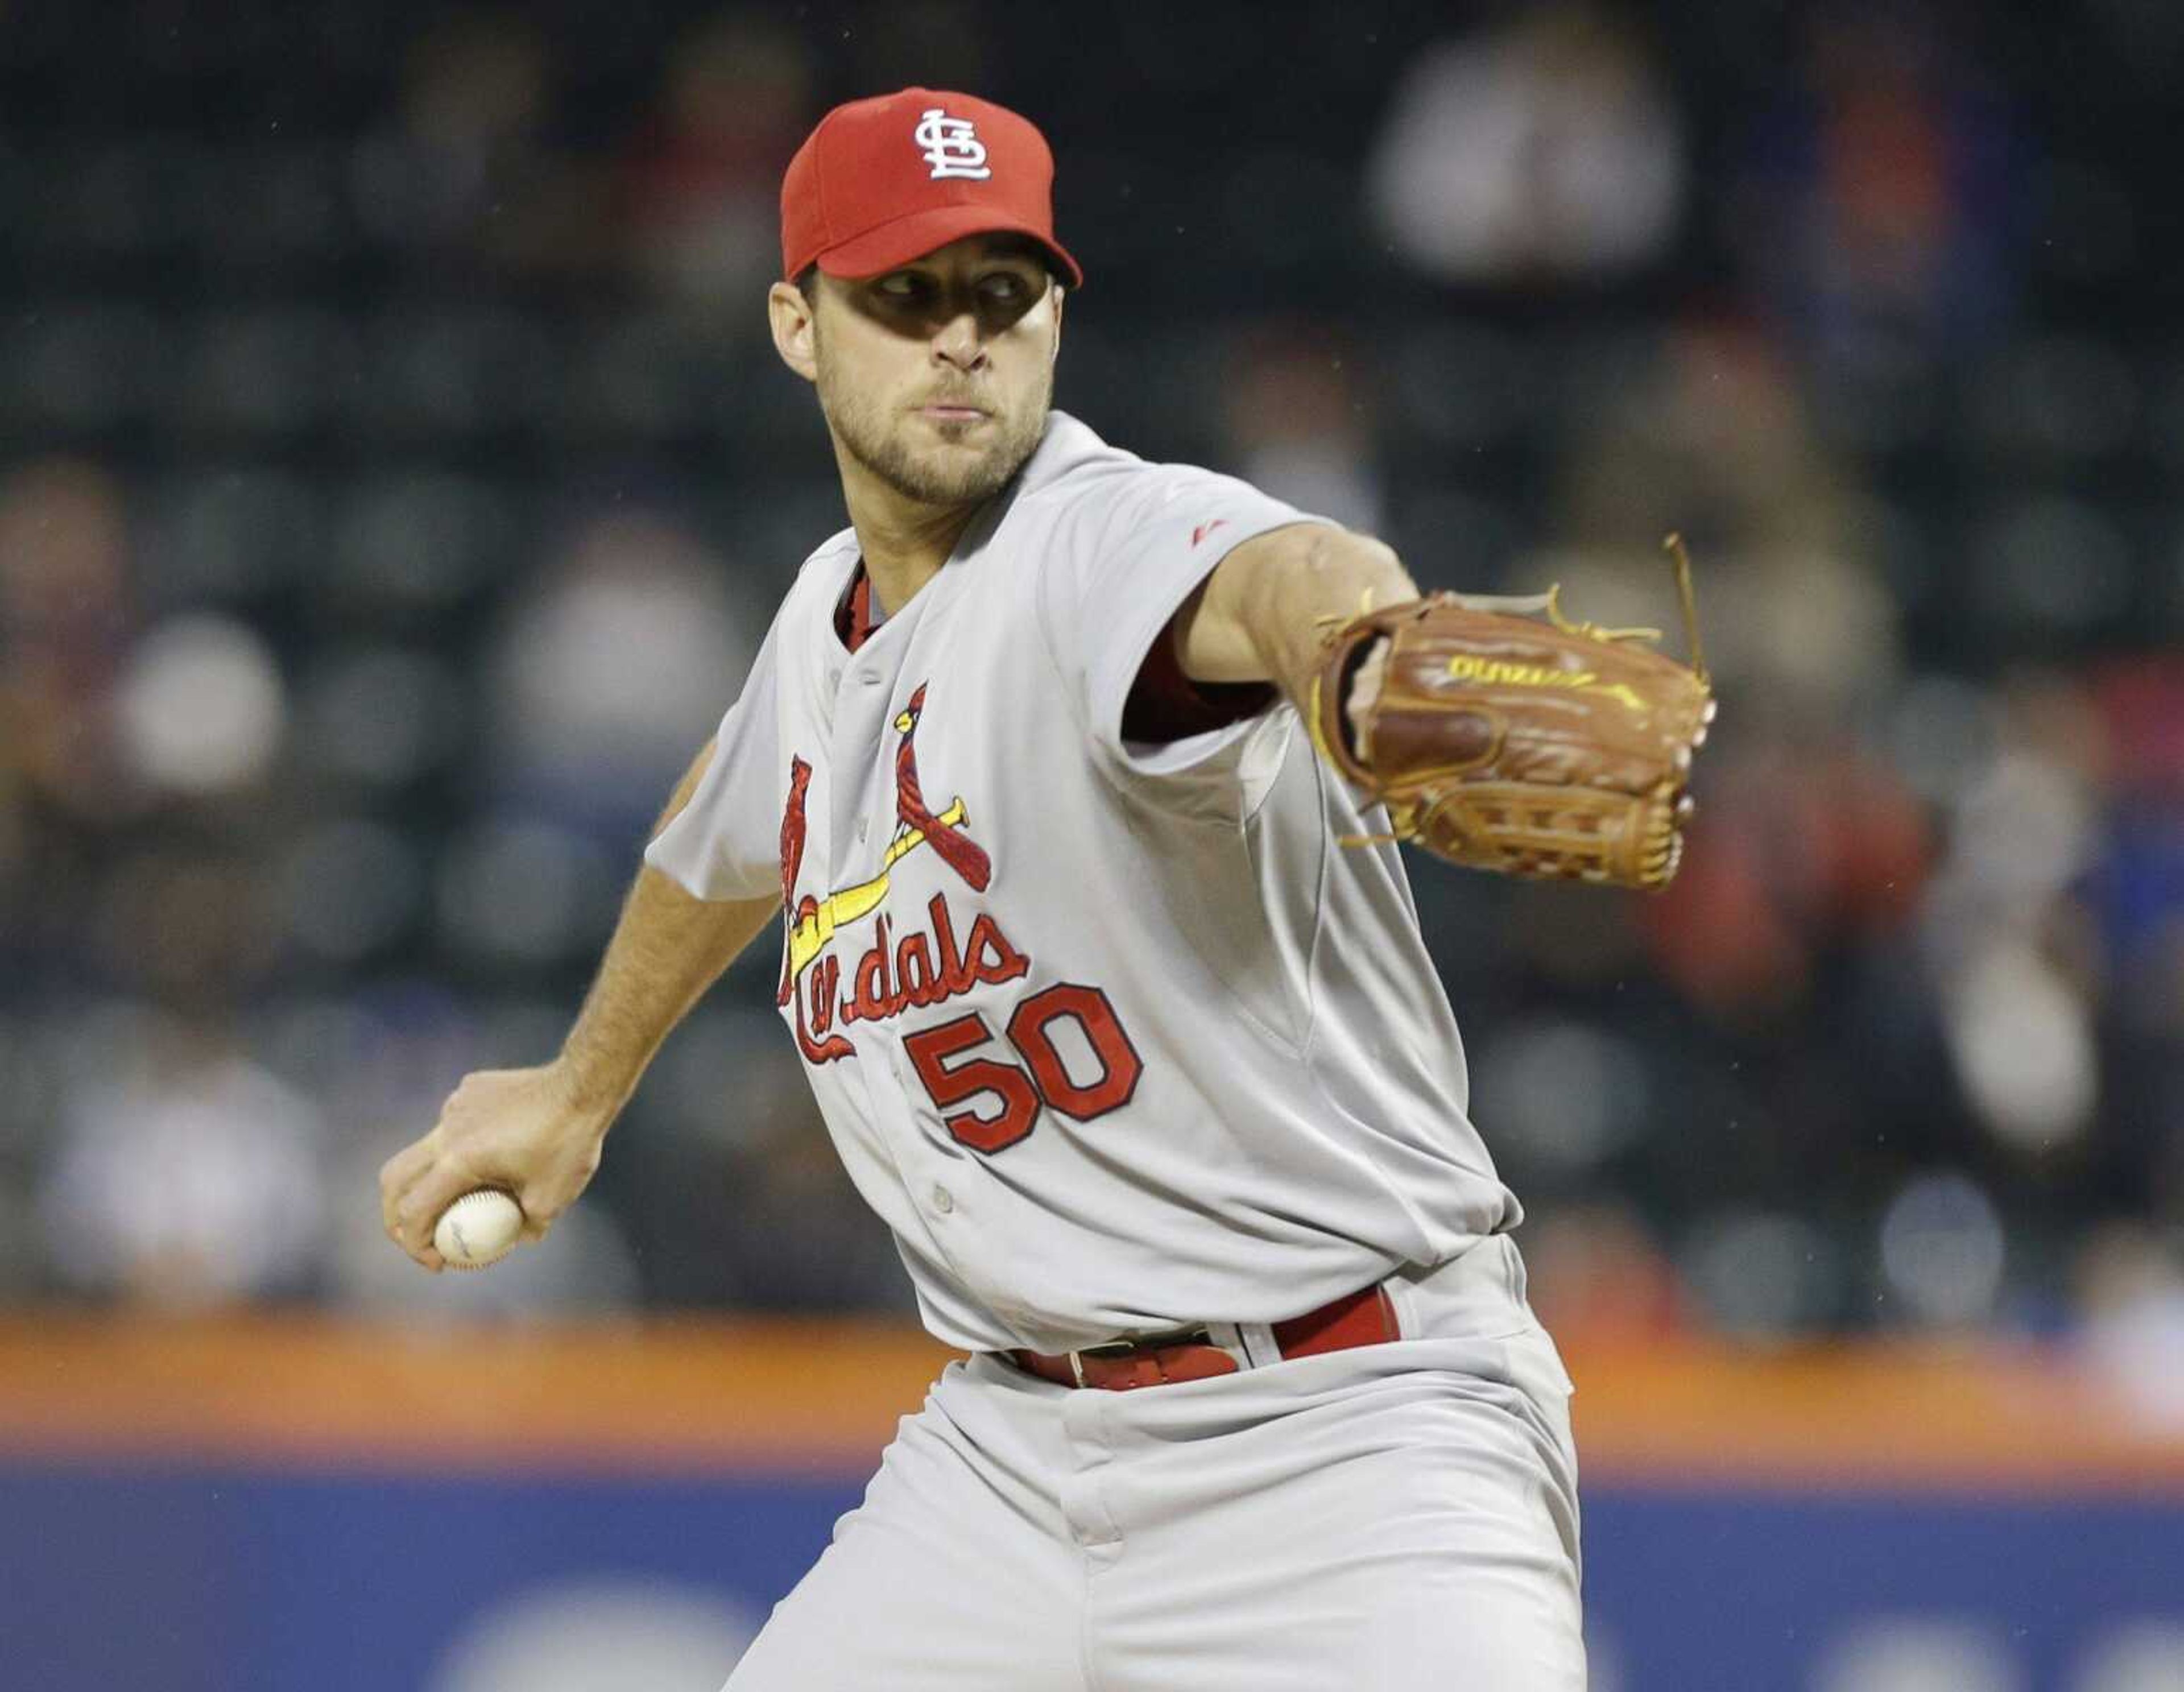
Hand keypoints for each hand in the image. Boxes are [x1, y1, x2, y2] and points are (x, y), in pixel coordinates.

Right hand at [379, 1063, 612, 1271]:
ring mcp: (455, 1106)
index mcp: (458, 1161)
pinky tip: (496, 1152)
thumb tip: (515, 1239)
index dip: (416, 1246)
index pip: (413, 1212)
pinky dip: (461, 1147)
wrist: (584, 1086)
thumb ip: (526, 1227)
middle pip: (395, 1178)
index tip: (438, 1263)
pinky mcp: (469, 1090)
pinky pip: (453, 1124)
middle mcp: (446, 1131)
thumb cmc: (569, 1142)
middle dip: (396, 1215)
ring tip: (465, 1196)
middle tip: (420, 1236)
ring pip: (425, 1148)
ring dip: (431, 1178)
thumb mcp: (552, 1200)